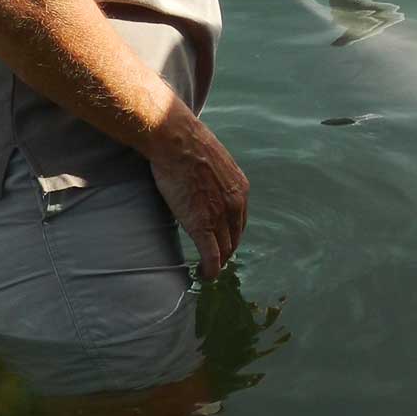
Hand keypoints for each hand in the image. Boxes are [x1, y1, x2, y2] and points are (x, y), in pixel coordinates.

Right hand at [151, 108, 249, 279]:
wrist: (176, 140)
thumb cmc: (187, 144)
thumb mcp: (214, 160)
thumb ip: (215, 177)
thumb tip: (205, 181)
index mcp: (240, 188)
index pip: (240, 220)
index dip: (230, 233)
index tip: (221, 239)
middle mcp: (236, 204)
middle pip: (234, 237)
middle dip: (225, 250)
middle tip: (213, 258)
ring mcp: (220, 216)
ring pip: (225, 250)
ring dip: (217, 263)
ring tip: (207, 268)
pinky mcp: (202, 226)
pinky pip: (212, 257)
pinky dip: (210, 271)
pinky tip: (203, 275)